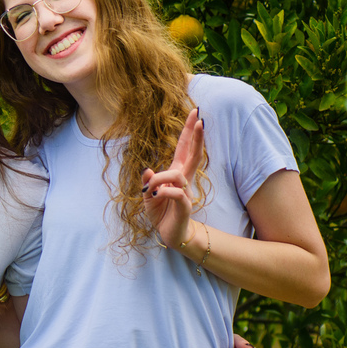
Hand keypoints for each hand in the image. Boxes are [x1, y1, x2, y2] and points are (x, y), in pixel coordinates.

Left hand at [142, 108, 203, 249]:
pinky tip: (157, 194)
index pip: (184, 149)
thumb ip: (147, 181)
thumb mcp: (148, 195)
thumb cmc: (161, 212)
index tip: (195, 114)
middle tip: (200, 119)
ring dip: (160, 178)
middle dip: (196, 137)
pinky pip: (177, 194)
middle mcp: (183, 180)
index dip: (189, 132)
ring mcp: (185, 192)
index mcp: (176, 174)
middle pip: (193, 155)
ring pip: (177, 175)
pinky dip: (165, 192)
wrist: (171, 233)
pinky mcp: (185, 205)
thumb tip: (147, 169)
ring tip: (151, 190)